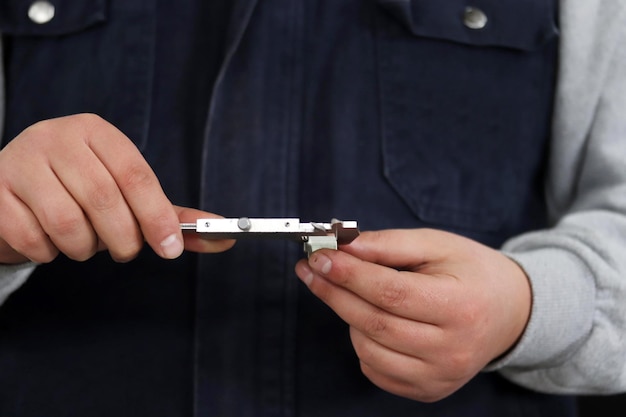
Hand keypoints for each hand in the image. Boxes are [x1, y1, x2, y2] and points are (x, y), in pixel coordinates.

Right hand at [0, 114, 232, 263]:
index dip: (157, 217)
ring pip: (67, 224)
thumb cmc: (79, 189)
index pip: (136, 175)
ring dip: (83, 248)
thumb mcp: (125, 193)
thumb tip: (226, 236)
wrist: (12, 185)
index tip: (170, 249)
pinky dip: (48, 252)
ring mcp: (20, 160)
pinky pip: (32, 238)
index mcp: (96, 132)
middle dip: (123, 240)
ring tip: (84, 242)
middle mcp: (57, 137)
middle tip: (125, 250)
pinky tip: (50, 241)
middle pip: (104, 200)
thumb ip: (170, 215)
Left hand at [295, 228, 530, 401]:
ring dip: (349, 318)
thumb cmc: (471, 273)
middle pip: (375, 323)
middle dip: (334, 293)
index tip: (320, 257)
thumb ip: (390, 244)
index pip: (391, 293)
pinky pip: (375, 369)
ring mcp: (439, 376)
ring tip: (354, 293)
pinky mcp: (428, 390)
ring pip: (368, 349)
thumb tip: (345, 246)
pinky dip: (363, 343)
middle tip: (312, 269)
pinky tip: (373, 321)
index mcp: (460, 307)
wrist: (508, 312)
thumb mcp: (437, 245)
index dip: (350, 275)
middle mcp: (452, 350)